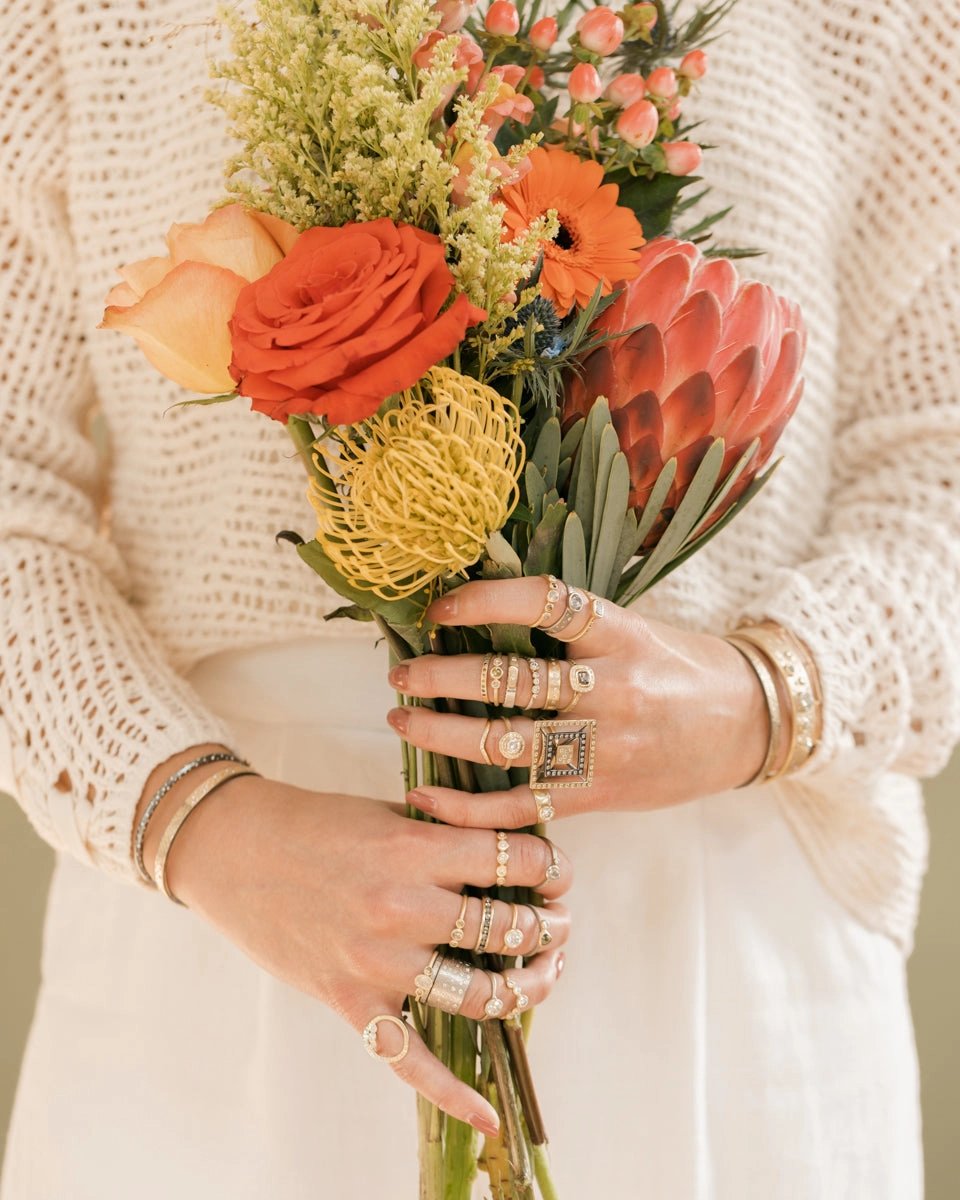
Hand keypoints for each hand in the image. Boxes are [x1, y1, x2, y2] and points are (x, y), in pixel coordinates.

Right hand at [136, 754, 570, 1135]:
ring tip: (546, 969)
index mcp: (413, 849)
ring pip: (480, 993)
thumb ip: (445, 832)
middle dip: (549, 924)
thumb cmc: (313, 823)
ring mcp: (376, 961)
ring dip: (528, 985)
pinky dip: (453, 1095)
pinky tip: (490, 1113)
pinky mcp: (351, 1001)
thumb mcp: (385, 813)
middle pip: (507, 927)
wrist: (232, 849)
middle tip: (558, 921)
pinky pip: (408, 1061)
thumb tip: (510, 849)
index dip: (551, 864)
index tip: (556, 870)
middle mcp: (400, 907)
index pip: (514, 859)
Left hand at [386, 576, 769, 826]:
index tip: (438, 608)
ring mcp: (605, 745)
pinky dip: (466, 807)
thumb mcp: (633, 627)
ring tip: (400, 720)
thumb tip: (482, 601)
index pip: (544, 603)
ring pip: (504, 743)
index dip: (483, 600)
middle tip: (400, 674)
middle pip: (508, 680)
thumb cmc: (679, 667)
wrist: (748, 722)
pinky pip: (520, 807)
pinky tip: (425, 797)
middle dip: (440, 678)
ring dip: (439, 734)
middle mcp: (611, 686)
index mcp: (618, 632)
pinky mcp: (599, 794)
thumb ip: (569, 624)